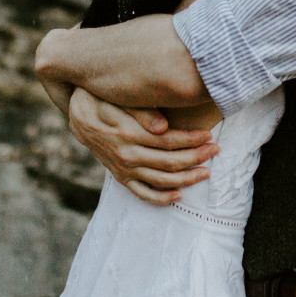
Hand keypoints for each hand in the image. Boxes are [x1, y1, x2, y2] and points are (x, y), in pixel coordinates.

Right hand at [68, 89, 217, 205]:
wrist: (79, 116)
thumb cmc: (103, 100)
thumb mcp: (118, 98)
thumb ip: (141, 111)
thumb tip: (163, 126)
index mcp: (129, 134)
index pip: (169, 141)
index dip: (192, 139)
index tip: (209, 135)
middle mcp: (127, 155)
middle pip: (170, 162)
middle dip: (197, 157)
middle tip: (216, 150)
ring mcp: (124, 169)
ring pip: (161, 180)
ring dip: (187, 178)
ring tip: (206, 172)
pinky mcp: (121, 177)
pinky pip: (143, 193)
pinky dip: (161, 198)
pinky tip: (179, 196)